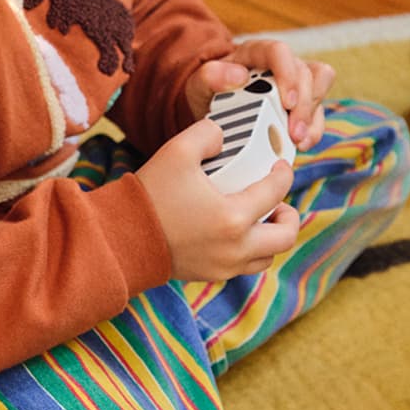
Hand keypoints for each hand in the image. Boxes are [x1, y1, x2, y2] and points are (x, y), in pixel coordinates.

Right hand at [136, 118, 298, 280]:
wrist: (120, 239)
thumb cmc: (150, 196)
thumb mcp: (177, 151)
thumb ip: (207, 133)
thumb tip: (224, 137)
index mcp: (234, 217)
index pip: (276, 192)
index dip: (284, 174)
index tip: (281, 166)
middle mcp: (236, 248)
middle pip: (286, 237)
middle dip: (289, 215)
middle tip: (279, 201)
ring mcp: (224, 266)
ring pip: (268, 257)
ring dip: (271, 236)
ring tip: (260, 218)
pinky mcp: (210, 276)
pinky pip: (244, 267)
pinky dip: (249, 251)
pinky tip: (235, 232)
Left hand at [185, 41, 335, 148]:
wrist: (212, 107)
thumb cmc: (210, 90)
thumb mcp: (200, 82)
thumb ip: (211, 75)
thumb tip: (238, 75)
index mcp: (258, 53)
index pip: (280, 52)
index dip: (287, 74)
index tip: (286, 102)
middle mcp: (282, 65)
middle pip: (307, 74)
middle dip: (304, 106)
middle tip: (293, 133)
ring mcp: (295, 84)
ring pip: (318, 91)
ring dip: (312, 118)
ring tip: (298, 141)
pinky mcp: (301, 105)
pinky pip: (317, 114)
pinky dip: (312, 131)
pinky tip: (300, 145)